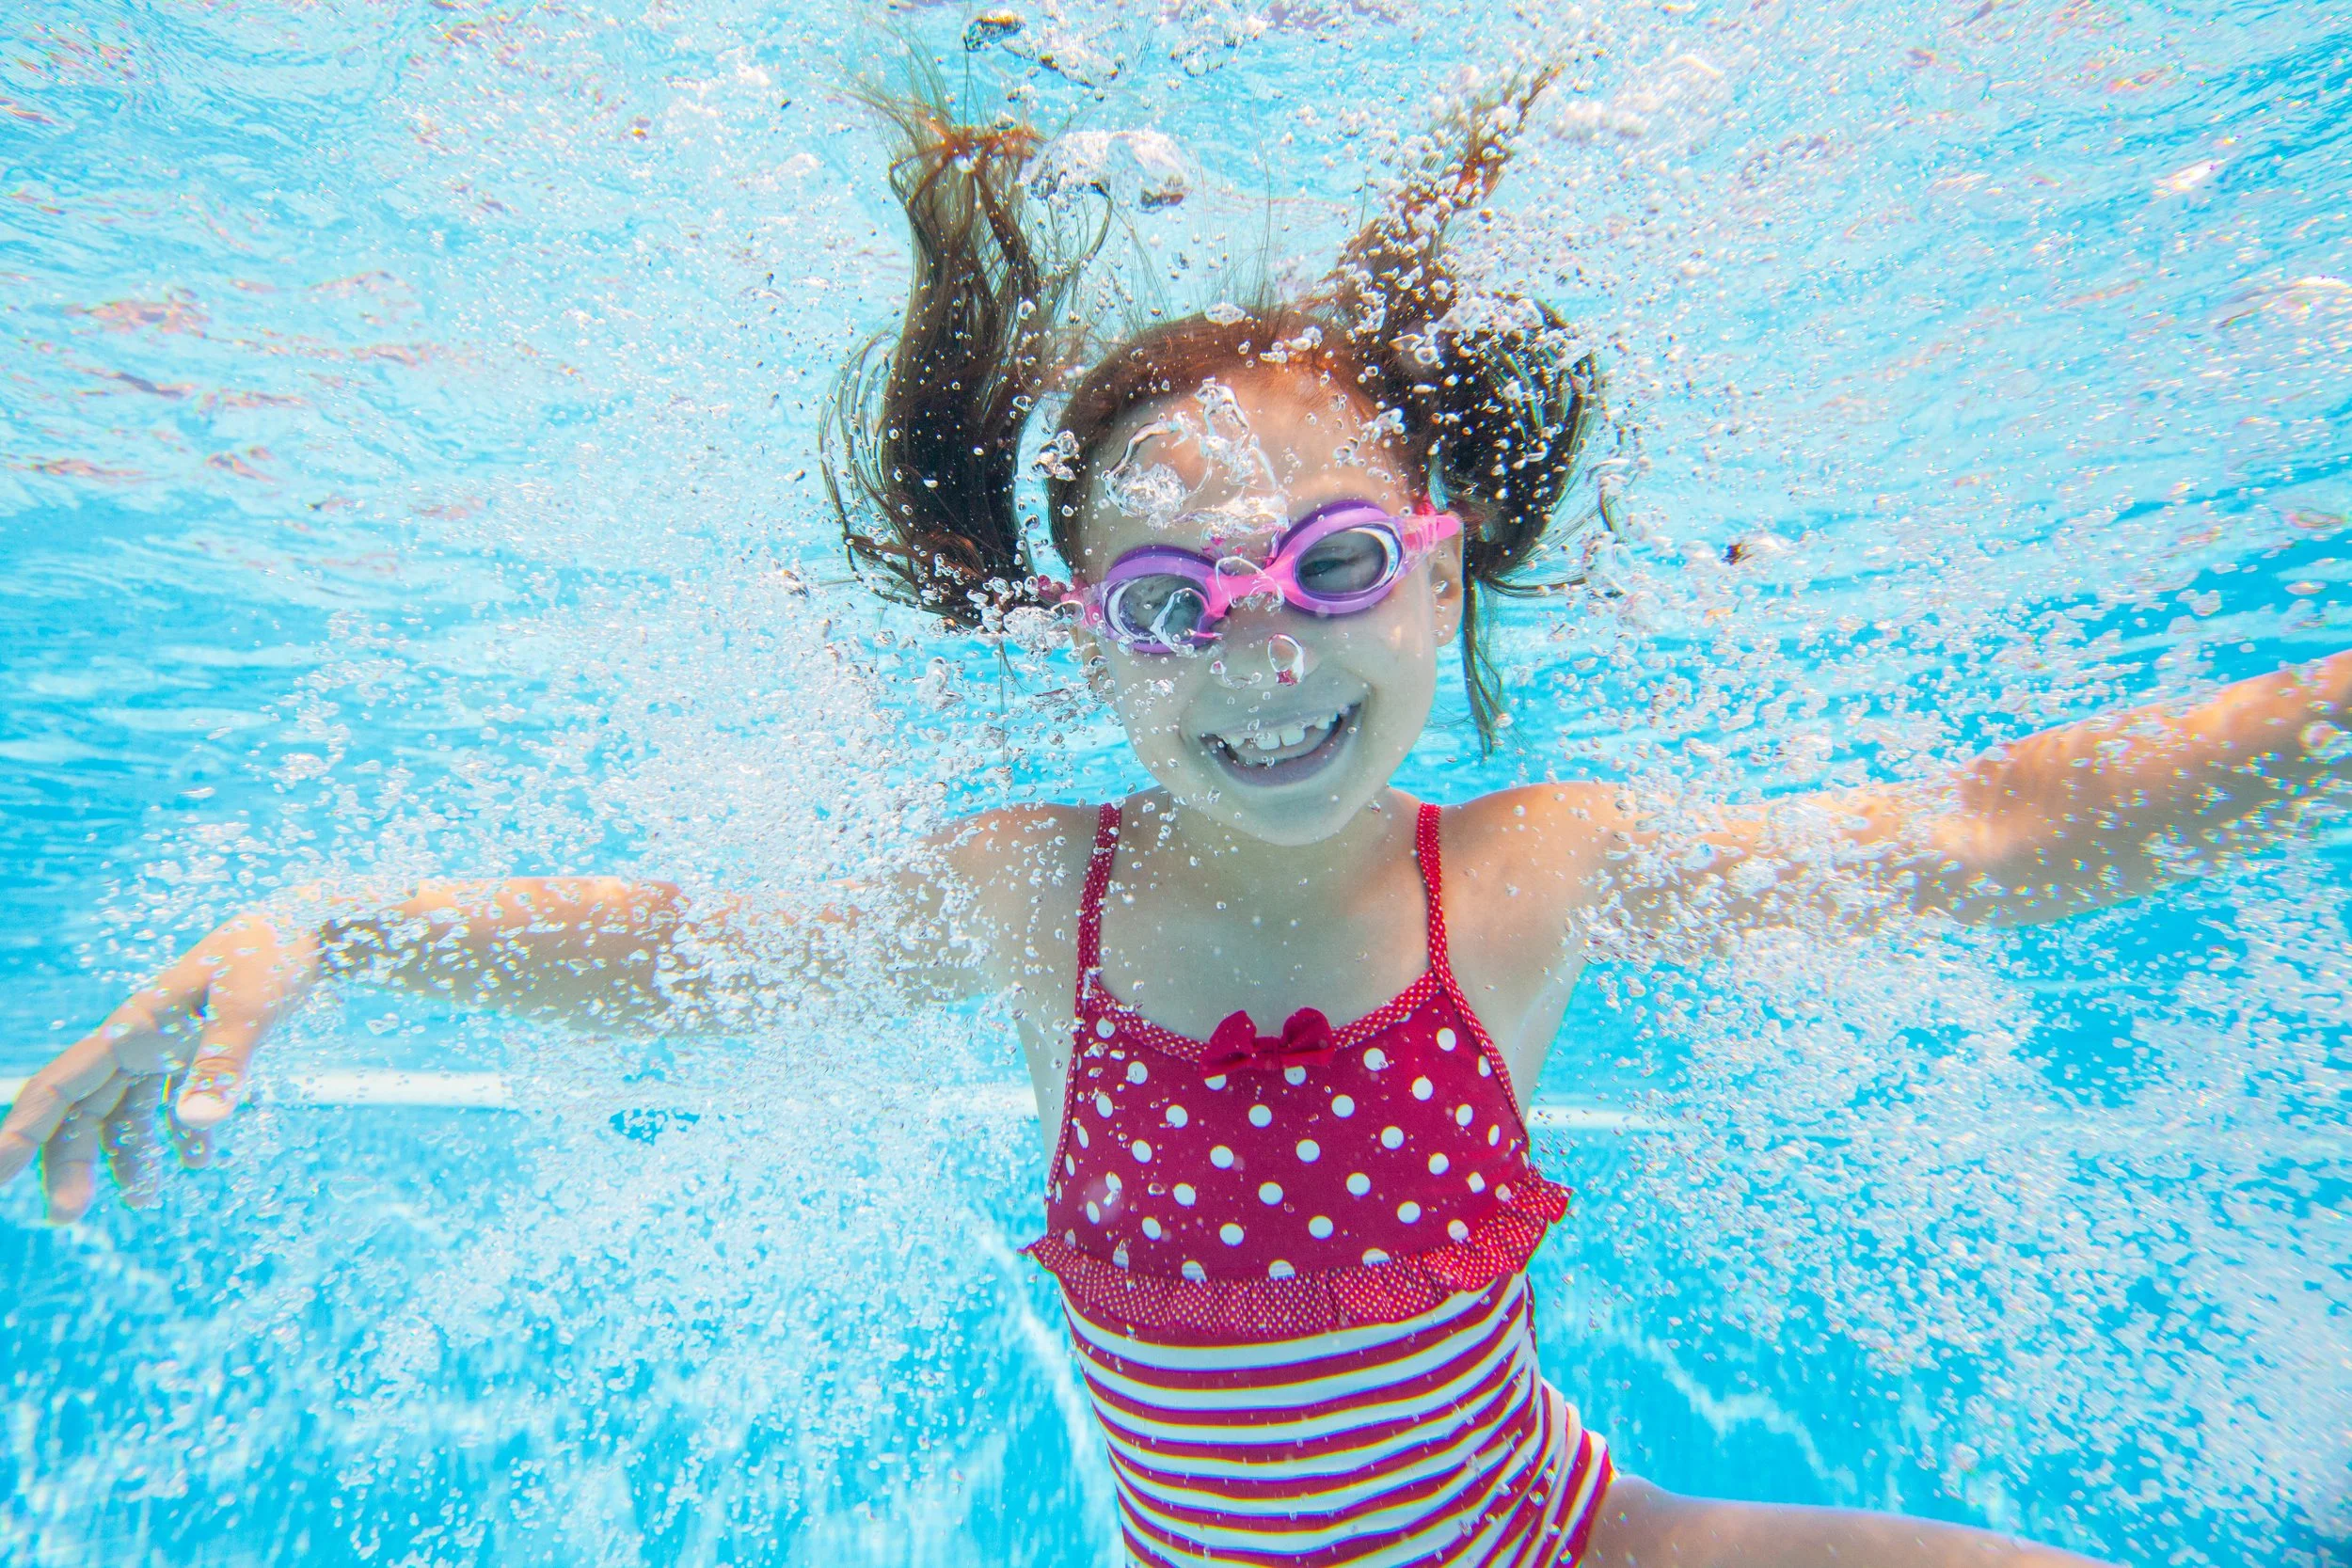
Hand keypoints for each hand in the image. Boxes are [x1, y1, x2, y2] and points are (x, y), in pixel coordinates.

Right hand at [0, 912, 321, 1221]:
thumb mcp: (249, 1010)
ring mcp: (170, 1045)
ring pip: (131, 1109)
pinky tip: (200, 1162)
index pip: (59, 1083)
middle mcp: (141, 1037)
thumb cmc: (276, 956)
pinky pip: (177, 1100)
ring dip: (130, 1154)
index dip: (24, 1130)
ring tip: (143, 1200)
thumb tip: (197, 1122)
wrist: (318, 929)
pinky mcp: (204, 1049)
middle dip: (72, 1161)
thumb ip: (222, 1064)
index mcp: (134, 1025)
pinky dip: (184, 1132)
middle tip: (66, 1216)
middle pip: (88, 1107)